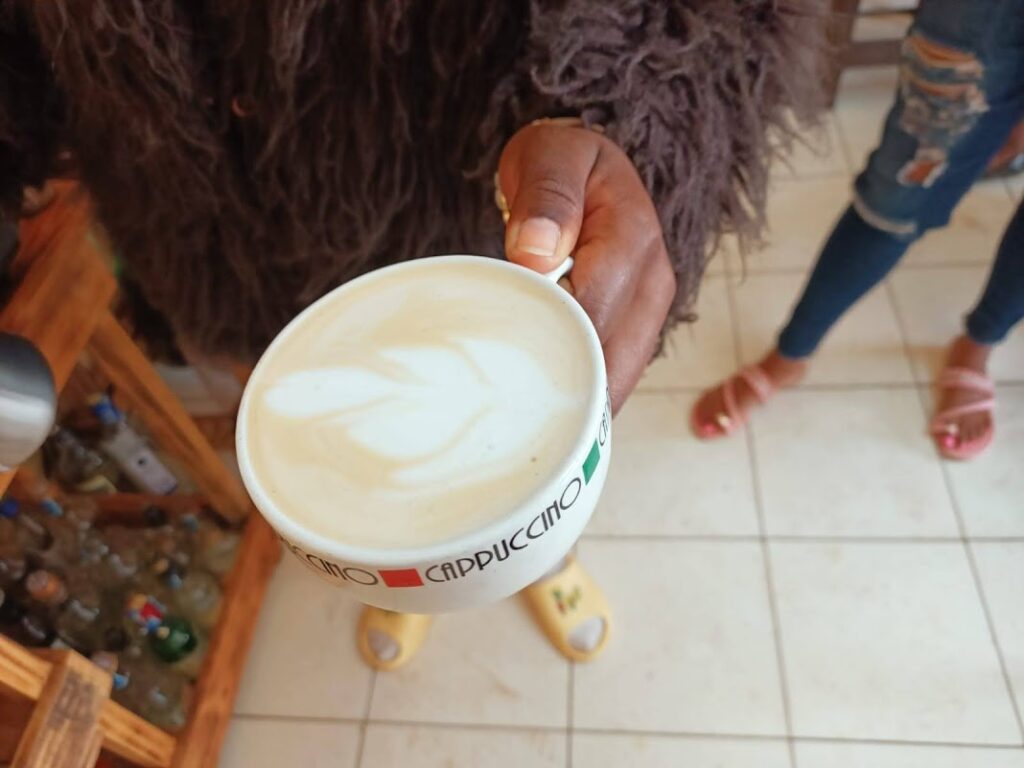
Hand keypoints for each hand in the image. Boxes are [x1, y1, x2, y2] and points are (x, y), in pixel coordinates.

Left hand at [498, 121, 675, 413]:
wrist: (585, 170)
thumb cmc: (560, 164)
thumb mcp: (549, 158)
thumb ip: (546, 198)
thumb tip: (536, 251)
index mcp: (633, 239)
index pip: (592, 310)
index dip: (551, 340)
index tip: (504, 360)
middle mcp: (653, 284)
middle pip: (611, 360)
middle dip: (564, 388)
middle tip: (508, 410)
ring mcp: (649, 314)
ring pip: (618, 380)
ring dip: (577, 401)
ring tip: (528, 419)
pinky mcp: (636, 333)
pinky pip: (614, 379)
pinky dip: (585, 398)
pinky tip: (549, 412)